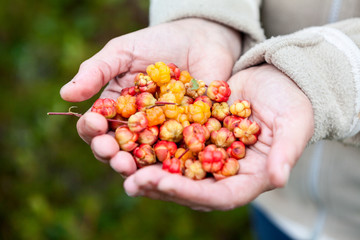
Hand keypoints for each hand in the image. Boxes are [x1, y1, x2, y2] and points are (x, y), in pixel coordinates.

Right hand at [60, 18, 240, 170]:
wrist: (198, 39)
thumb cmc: (156, 43)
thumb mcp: (122, 52)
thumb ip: (96, 71)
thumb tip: (65, 95)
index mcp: (115, 110)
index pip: (96, 127)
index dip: (91, 129)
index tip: (95, 124)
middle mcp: (136, 128)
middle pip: (118, 149)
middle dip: (111, 155)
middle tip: (113, 155)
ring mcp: (162, 135)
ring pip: (145, 159)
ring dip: (136, 167)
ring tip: (130, 168)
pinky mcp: (188, 138)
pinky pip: (179, 155)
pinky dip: (170, 164)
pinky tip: (165, 169)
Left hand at [122, 64, 313, 210]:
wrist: (276, 80)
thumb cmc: (291, 104)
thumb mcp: (293, 125)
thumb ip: (286, 152)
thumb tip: (278, 179)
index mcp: (247, 178)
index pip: (218, 196)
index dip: (190, 194)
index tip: (163, 184)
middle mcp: (222, 172)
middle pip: (189, 188)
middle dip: (160, 186)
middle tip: (131, 181)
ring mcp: (206, 154)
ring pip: (174, 168)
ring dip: (147, 168)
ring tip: (120, 163)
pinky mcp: (194, 134)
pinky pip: (170, 141)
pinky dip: (150, 141)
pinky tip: (128, 136)